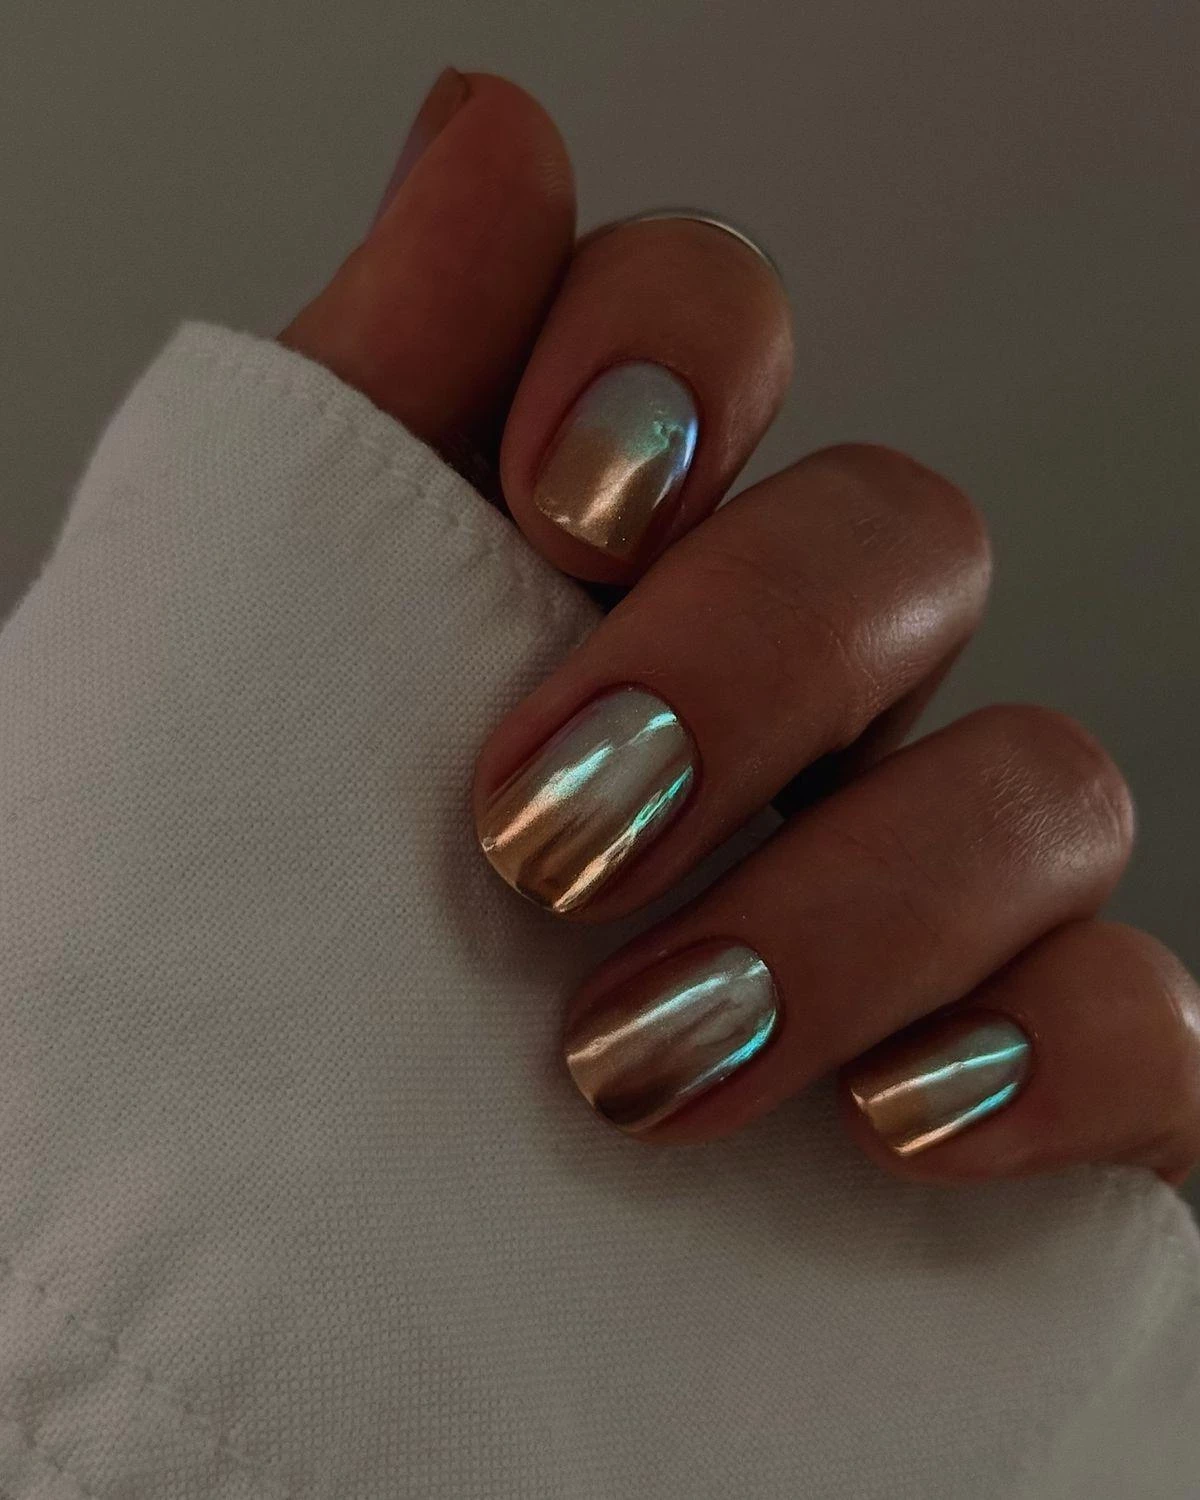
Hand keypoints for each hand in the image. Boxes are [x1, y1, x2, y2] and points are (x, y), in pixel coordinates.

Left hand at [282, 69, 1199, 1185]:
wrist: (271, 1289)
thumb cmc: (245, 968)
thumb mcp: (253, 671)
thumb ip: (366, 406)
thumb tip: (486, 131)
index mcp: (602, 585)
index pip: (709, 334)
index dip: (672, 352)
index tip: (560, 499)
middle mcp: (791, 709)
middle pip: (898, 543)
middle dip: (749, 667)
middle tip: (551, 841)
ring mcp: (920, 892)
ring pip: (1041, 779)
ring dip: (858, 903)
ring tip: (643, 1055)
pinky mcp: (1029, 1080)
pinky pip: (1145, 1017)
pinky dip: (1048, 1054)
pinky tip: (894, 1122)